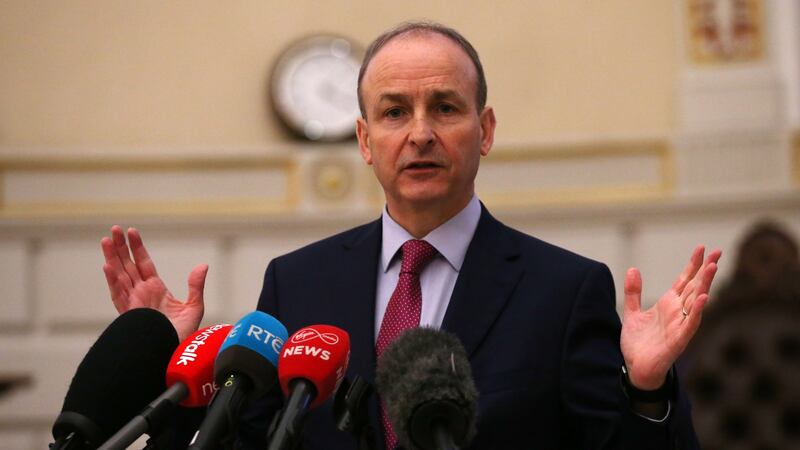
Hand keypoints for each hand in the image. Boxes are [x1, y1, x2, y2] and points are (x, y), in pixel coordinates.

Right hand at [101, 225, 206, 340]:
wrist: (176, 356)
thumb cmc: (184, 336)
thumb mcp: (194, 307)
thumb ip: (196, 286)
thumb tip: (202, 265)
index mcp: (155, 289)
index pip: (143, 263)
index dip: (137, 248)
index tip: (131, 232)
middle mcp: (141, 294)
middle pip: (128, 266)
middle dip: (120, 248)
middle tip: (114, 229)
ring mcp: (134, 303)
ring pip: (119, 277)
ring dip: (112, 259)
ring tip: (106, 240)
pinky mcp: (130, 315)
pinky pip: (119, 296)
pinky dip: (113, 282)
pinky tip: (108, 266)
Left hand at [620, 245, 721, 389]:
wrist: (636, 368)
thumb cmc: (638, 344)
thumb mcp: (632, 313)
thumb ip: (633, 292)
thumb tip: (633, 269)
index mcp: (668, 304)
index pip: (684, 280)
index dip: (693, 264)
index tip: (702, 248)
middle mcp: (678, 312)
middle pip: (695, 286)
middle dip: (706, 269)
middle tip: (718, 252)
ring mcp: (680, 325)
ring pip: (697, 301)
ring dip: (705, 285)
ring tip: (713, 267)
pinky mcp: (679, 339)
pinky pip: (690, 323)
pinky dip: (697, 311)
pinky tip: (704, 298)